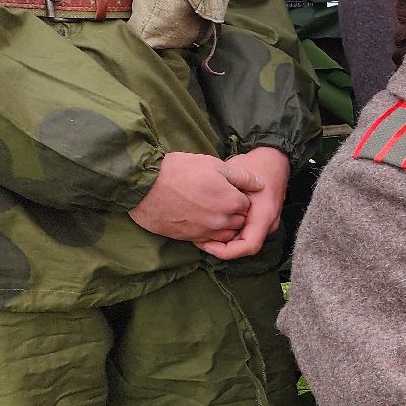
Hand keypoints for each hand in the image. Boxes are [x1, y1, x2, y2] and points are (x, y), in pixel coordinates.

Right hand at [128, 151, 253, 243]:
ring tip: (210, 209)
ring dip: (223, 225)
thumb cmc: (179, 170)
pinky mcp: (189, 238)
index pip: (248, 204)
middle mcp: (222, 221)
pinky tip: (198, 219)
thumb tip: (261, 185)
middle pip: (239, 221)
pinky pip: (207, 240)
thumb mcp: (214, 165)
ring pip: (225, 234)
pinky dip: (207, 232)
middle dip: (235, 212)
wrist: (144, 185)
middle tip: (219, 198)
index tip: (228, 188)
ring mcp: (205, 231)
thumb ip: (242, 177)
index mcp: (231, 202)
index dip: (239, 195)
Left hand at [199, 147, 292, 259]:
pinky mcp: (261, 220)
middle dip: (221, 247)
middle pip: (244, 247)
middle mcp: (269, 224)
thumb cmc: (256, 165)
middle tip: (198, 238)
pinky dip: (229, 233)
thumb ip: (226, 195)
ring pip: (244, 241)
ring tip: (203, 232)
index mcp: (264, 215)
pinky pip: (245, 233)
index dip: (225, 251)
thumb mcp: (237, 176)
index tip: (205, 243)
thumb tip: (207, 214)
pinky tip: (213, 225)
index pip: (248, 246)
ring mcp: (266, 223)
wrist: (275, 159)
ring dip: (224, 240)